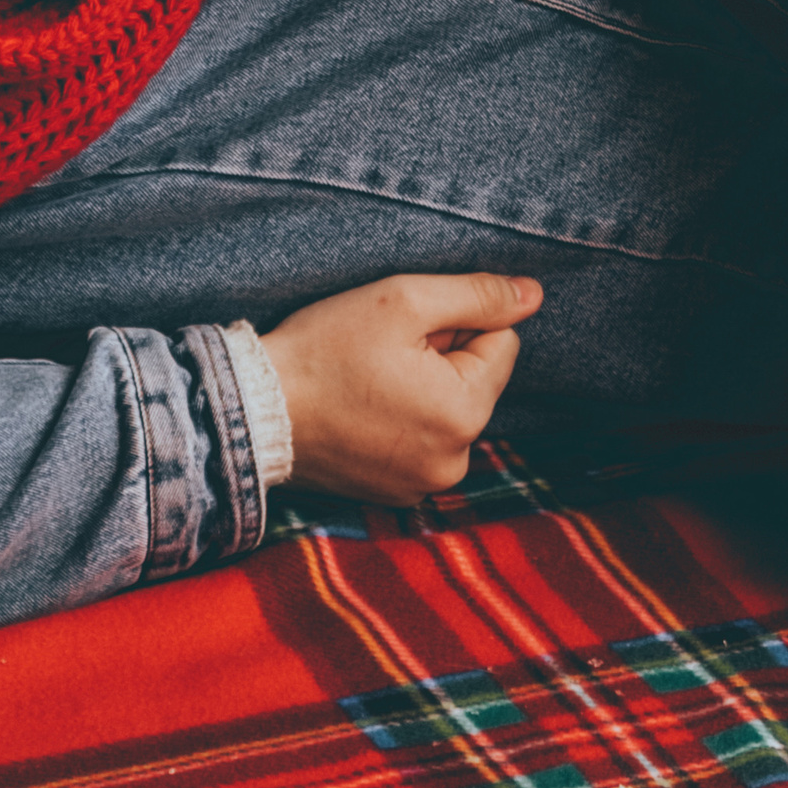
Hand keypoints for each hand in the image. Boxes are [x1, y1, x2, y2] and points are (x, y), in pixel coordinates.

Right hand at [259, 271, 542, 500]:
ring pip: (449, 409)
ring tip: (367, 382)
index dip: (455, 324)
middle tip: (381, 354)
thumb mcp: (404, 299)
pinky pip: (422, 440)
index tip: (405, 331)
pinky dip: (401, 420)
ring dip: (421, 388)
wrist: (253, 409)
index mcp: (465, 413)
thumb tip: (534, 295)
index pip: (501, 343)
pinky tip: (360, 409)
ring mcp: (424, 485)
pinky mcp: (395, 493)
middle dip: (441, 357)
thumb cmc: (327, 349)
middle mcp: (454, 462)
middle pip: (476, 380)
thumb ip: (478, 294)